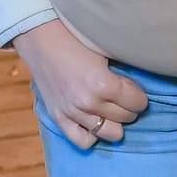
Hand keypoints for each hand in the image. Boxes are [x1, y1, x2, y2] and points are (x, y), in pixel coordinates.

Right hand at [13, 19, 147, 147]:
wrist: (38, 36)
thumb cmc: (72, 36)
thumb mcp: (103, 50)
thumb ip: (120, 73)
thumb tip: (136, 89)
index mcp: (102, 83)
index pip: (138, 102)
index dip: (139, 94)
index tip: (133, 88)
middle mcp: (88, 102)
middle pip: (126, 117)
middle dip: (128, 107)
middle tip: (122, 95)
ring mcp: (72, 112)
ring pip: (110, 133)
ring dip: (114, 121)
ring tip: (109, 108)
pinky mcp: (58, 117)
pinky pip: (83, 141)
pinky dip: (92, 135)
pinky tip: (93, 121)